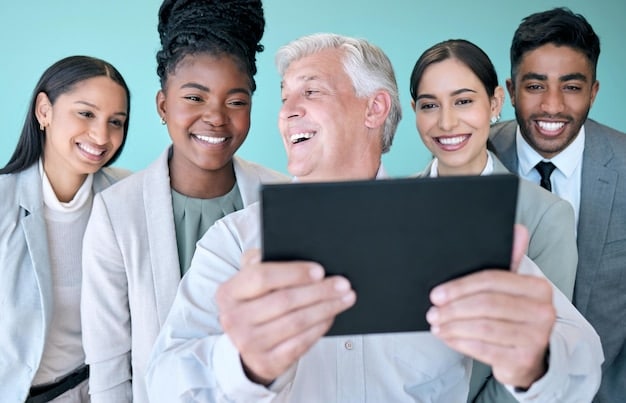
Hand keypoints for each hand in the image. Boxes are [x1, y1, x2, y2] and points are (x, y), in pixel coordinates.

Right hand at [215, 249, 355, 384]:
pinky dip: (320, 327)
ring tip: (345, 298)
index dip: (293, 273)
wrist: (247, 342)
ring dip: (326, 308)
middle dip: (319, 291)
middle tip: (343, 284)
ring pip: (296, 322)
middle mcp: (233, 319)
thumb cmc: (255, 301)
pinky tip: (331, 316)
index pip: (261, 277)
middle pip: (284, 301)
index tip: (320, 270)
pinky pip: (300, 342)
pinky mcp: (265, 362)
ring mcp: (248, 344)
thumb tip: (291, 251)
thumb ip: (261, 261)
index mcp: (228, 292)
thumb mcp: (250, 279)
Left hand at [426, 225, 554, 388]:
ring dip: (453, 326)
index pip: (492, 280)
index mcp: (538, 287)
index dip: (460, 287)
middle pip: (486, 304)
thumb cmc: (511, 318)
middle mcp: (543, 311)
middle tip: (433, 312)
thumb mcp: (509, 290)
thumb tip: (517, 229)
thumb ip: (509, 262)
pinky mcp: (525, 359)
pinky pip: (484, 348)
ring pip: (483, 327)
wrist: (527, 357)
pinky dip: (460, 342)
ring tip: (437, 325)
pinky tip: (448, 337)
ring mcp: (536, 337)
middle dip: (453, 308)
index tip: (436, 294)